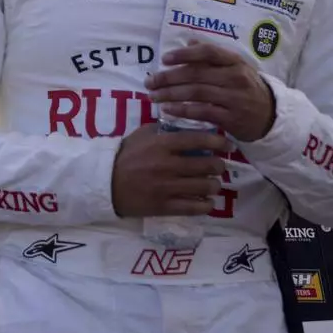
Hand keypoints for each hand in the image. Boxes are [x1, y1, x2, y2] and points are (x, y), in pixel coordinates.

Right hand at [111, 124, 229, 217]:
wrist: (104, 183)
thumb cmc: (124, 156)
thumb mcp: (141, 135)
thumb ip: (163, 130)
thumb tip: (186, 125)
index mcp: (161, 145)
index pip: (198, 140)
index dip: (218, 141)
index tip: (227, 144)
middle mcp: (167, 165)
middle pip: (208, 165)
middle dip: (219, 165)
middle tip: (218, 166)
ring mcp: (167, 187)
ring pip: (205, 187)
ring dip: (214, 185)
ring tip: (213, 184)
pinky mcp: (164, 206)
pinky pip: (195, 207)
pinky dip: (206, 205)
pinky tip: (207, 202)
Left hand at [145, 40, 275, 142]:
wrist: (270, 116)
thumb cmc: (246, 88)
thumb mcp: (235, 67)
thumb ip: (212, 55)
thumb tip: (189, 41)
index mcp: (236, 61)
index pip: (209, 52)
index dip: (185, 54)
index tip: (164, 59)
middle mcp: (236, 78)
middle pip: (197, 74)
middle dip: (169, 78)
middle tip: (150, 82)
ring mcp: (234, 98)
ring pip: (196, 93)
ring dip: (171, 94)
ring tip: (153, 96)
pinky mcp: (231, 118)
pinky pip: (202, 112)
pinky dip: (182, 110)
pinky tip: (167, 109)